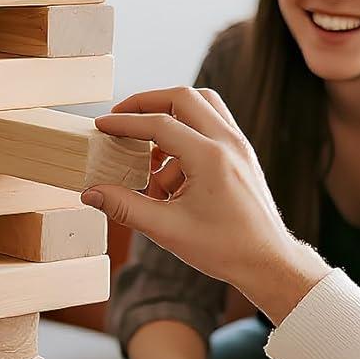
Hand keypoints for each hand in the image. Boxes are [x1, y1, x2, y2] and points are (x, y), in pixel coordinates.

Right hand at [84, 87, 328, 322]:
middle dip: (147, 103)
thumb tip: (91, 193)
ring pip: (202, 105)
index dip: (125, 123)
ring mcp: (238, 145)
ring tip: (147, 151)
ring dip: (170, 116)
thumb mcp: (167, 229)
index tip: (101, 126)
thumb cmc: (225, 248)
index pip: (159, 123)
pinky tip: (170, 173)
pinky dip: (186, 136)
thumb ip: (125, 206)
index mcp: (210, 157)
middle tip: (121, 118)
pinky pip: (210, 126)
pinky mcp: (241, 154)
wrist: (267, 261)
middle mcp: (228, 142)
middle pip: (183, 97)